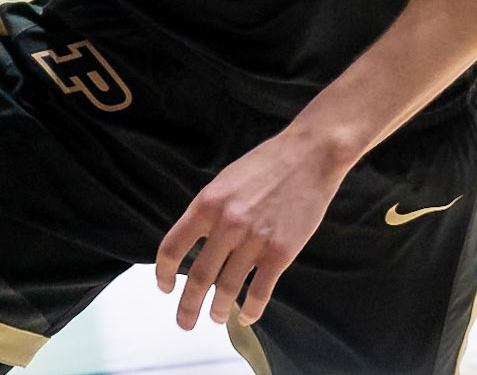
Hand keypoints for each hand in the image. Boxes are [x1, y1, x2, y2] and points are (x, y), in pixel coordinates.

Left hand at [155, 128, 347, 329]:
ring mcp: (254, 240)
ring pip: (227, 290)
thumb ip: (209, 212)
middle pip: (198, 278)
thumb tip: (198, 244)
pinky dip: (251, 310)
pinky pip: (260, 291)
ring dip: (218, 311)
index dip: (163, 274)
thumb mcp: (226, 180)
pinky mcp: (281, 251)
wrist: (312, 154)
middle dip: (188, 307)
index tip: (165, 287)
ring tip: (217, 318)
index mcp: (207, 205)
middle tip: (185, 321)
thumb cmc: (269, 162)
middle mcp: (227, 225)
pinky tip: (247, 315)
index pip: (172, 249)